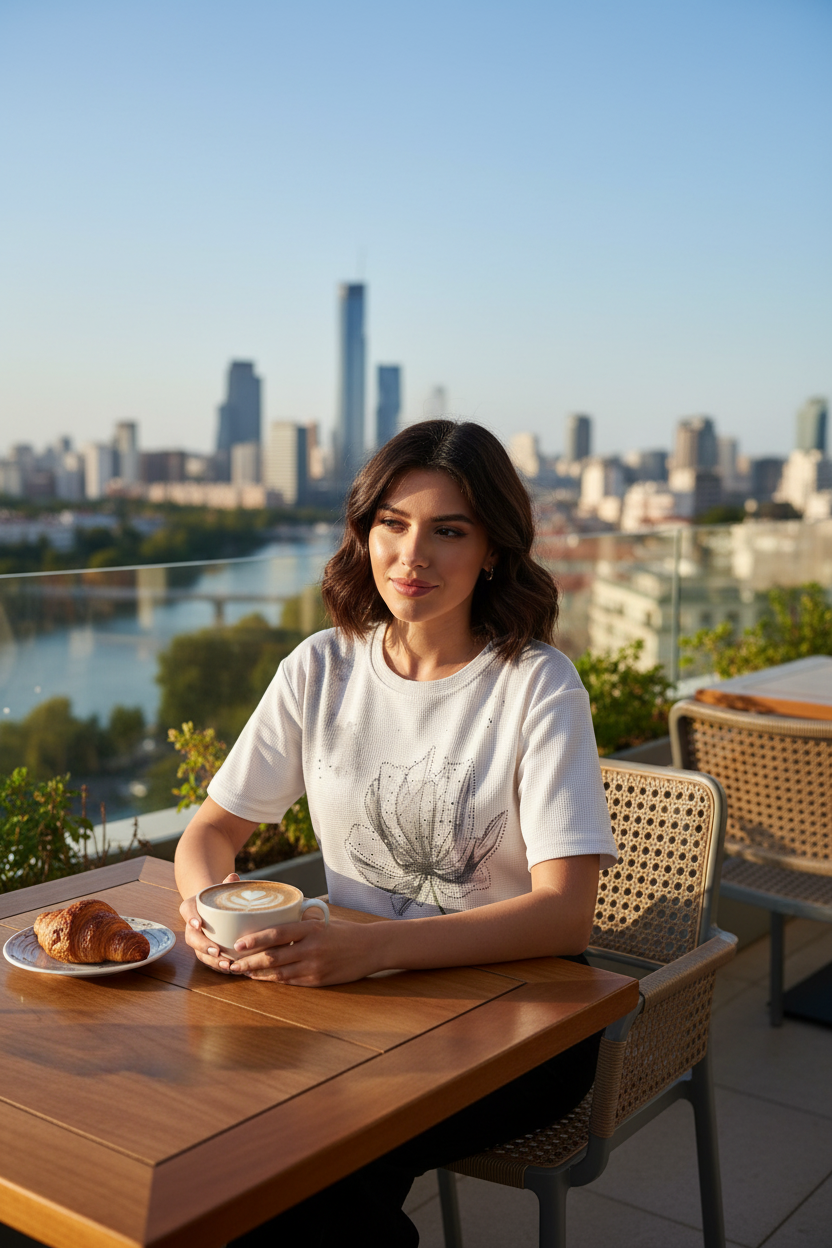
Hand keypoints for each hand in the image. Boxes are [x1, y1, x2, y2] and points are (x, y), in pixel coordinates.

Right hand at [180, 873, 240, 973]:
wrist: (215, 908)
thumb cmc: (218, 898)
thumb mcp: (220, 889)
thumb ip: (227, 884)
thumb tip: (234, 877)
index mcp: (191, 908)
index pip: (188, 911)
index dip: (191, 918)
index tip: (198, 923)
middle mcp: (192, 927)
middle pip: (192, 938)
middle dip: (203, 946)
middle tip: (216, 950)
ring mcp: (198, 941)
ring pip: (200, 954)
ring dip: (212, 961)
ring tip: (226, 964)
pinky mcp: (207, 952)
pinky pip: (210, 961)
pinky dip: (219, 967)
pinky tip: (231, 969)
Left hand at [228, 916, 380, 986]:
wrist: (371, 948)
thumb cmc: (345, 931)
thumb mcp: (323, 920)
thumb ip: (300, 921)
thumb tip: (275, 916)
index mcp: (311, 928)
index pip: (276, 933)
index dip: (254, 940)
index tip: (237, 943)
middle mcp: (311, 947)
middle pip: (272, 956)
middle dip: (248, 961)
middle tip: (231, 962)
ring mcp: (314, 966)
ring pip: (278, 972)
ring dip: (257, 973)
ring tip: (241, 971)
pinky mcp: (318, 981)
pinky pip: (290, 982)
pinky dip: (273, 980)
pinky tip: (262, 978)